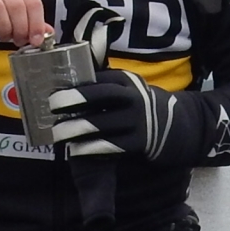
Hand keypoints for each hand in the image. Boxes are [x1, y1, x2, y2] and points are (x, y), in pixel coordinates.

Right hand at [0, 0, 48, 46]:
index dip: (37, 23)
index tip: (36, 40)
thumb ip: (27, 16)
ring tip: (4, 37)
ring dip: (4, 28)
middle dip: (20, 28)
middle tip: (18, 40)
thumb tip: (46, 33)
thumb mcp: (7, 2)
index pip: (32, 0)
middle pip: (16, 4)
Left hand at [49, 70, 199, 164]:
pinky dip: (91, 148)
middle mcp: (133, 97)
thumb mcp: (128, 89)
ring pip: (101, 124)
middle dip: (73, 100)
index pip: (97, 79)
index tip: (52, 91)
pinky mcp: (140, 142)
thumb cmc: (142, 108)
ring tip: (58, 134)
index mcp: (127, 81)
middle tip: (52, 106)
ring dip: (76, 130)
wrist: (178, 127)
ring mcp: (138, 120)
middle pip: (99, 95)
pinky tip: (76, 151)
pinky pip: (110, 145)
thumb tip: (67, 88)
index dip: (74, 85)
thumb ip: (105, 87)